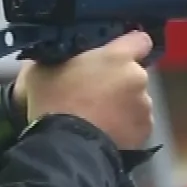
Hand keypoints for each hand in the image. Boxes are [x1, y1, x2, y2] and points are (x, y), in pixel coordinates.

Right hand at [19, 31, 153, 149]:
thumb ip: (61, 56)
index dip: (129, 46)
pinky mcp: (144, 131)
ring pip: (136, 100)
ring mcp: (144, 106)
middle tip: (97, 93)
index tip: (115, 55)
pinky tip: (107, 132)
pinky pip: (136, 124)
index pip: (139, 40)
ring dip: (124, 105)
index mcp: (118, 57)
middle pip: (134, 74)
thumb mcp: (42, 69)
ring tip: (100, 118)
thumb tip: (61, 54)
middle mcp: (138, 77)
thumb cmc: (53, 101)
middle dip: (121, 81)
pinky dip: (126, 126)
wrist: (66, 147)